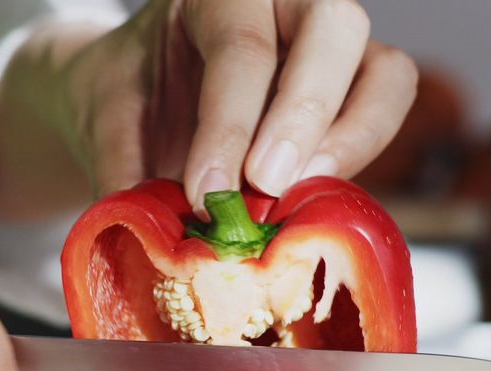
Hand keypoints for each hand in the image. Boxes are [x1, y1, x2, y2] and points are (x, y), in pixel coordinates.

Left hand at [0, 0, 417, 219]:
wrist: (137, 97)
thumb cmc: (126, 95)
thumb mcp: (103, 117)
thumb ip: (120, 164)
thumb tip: (142, 229)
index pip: (241, 48)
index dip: (229, 127)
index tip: (207, 196)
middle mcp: (286, 3)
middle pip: (333, 28)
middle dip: (304, 113)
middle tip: (266, 186)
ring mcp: (330, 46)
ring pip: (385, 71)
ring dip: (351, 140)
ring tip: (297, 200)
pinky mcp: (355, 88)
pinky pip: (386, 110)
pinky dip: (359, 156)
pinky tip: (312, 199)